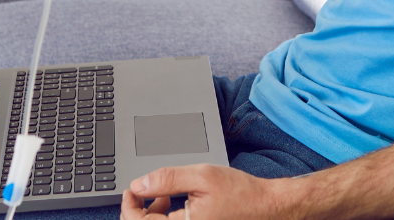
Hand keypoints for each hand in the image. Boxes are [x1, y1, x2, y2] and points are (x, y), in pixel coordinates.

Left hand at [120, 164, 294, 219]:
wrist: (265, 206)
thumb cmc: (240, 193)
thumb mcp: (202, 177)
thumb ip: (167, 179)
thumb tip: (139, 184)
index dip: (128, 207)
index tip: (130, 191)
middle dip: (139, 210)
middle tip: (142, 191)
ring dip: (151, 214)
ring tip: (163, 194)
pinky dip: (166, 217)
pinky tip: (173, 202)